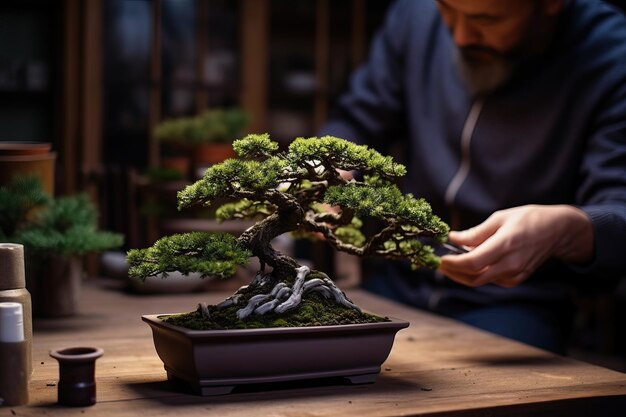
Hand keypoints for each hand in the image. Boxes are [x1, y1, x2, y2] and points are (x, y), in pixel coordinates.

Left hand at [438, 205, 593, 287]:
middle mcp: (511, 264)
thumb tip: (453, 239)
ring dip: (462, 275)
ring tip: (450, 262)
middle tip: (439, 264)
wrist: (558, 231)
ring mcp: (515, 274)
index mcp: (506, 245)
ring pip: (480, 281)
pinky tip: (469, 263)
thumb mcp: (499, 218)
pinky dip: (476, 274)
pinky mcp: (517, 279)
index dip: (452, 264)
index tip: (439, 259)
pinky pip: (491, 280)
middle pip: (473, 277)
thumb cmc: (528, 219)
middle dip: (453, 273)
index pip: (472, 262)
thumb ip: (475, 233)